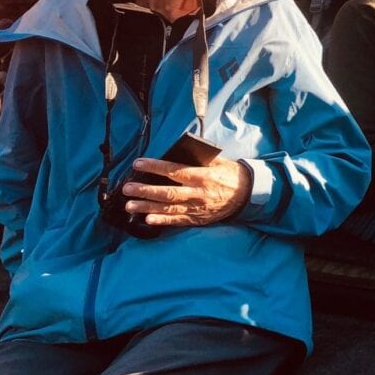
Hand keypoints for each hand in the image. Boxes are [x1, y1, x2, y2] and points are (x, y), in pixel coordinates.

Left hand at [123, 156, 249, 226]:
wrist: (247, 194)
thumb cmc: (229, 174)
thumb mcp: (218, 161)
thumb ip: (198, 158)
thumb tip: (176, 152)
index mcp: (203, 176)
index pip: (174, 170)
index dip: (154, 167)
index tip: (138, 164)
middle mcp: (198, 193)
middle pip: (167, 192)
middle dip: (145, 190)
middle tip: (127, 188)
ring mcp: (196, 208)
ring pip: (168, 208)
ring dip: (147, 207)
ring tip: (129, 205)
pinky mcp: (197, 218)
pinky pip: (176, 221)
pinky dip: (161, 221)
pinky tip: (147, 220)